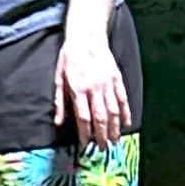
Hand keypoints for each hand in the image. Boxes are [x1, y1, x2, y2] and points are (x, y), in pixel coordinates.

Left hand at [54, 29, 128, 149]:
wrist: (87, 36)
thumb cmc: (70, 57)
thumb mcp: (59, 77)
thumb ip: (60, 102)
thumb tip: (58, 122)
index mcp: (78, 89)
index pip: (84, 117)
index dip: (85, 134)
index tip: (86, 145)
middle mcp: (94, 88)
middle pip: (100, 117)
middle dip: (102, 136)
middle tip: (103, 149)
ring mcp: (108, 83)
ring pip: (113, 111)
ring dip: (114, 128)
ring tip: (114, 141)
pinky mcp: (117, 78)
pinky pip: (123, 99)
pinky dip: (126, 112)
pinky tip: (126, 123)